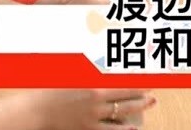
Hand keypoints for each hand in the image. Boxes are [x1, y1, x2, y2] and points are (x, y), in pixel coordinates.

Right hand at [0, 88, 154, 129]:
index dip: (140, 87)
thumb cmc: (54, 90)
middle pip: (127, 102)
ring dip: (136, 112)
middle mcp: (97, 104)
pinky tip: (132, 129)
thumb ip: (93, 75)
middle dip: (143, 100)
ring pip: (121, 116)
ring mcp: (92, 118)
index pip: (125, 87)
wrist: (36, 110)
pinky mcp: (85, 129)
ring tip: (149, 107)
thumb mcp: (75, 78)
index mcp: (96, 88)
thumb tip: (109, 66)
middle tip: (154, 98)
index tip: (150, 84)